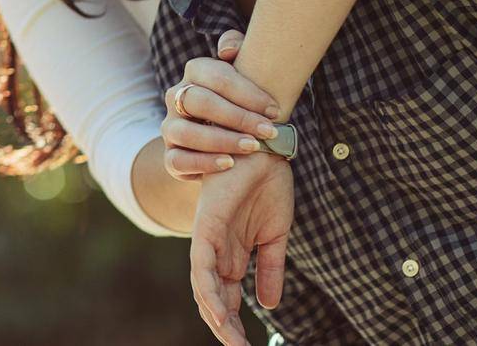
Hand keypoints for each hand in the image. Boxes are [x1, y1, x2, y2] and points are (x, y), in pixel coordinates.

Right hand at [163, 29, 282, 179]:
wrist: (225, 134)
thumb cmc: (241, 98)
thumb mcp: (244, 70)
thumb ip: (237, 47)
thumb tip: (226, 51)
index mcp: (194, 73)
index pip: (214, 76)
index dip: (246, 92)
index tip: (275, 109)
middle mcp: (176, 98)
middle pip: (198, 101)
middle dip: (237, 116)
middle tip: (269, 130)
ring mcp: (170, 128)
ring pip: (185, 132)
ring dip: (221, 139)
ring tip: (252, 147)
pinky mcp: (171, 156)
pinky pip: (177, 160)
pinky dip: (202, 163)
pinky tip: (229, 163)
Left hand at [189, 152, 293, 344]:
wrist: (263, 149)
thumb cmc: (267, 187)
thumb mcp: (275, 236)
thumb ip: (270, 269)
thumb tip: (269, 305)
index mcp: (233, 253)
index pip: (228, 296)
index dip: (234, 322)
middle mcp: (217, 250)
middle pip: (214, 298)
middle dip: (225, 327)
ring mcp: (210, 239)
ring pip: (203, 287)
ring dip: (216, 316)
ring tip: (231, 339)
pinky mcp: (207, 227)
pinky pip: (201, 265)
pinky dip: (208, 289)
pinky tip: (217, 311)